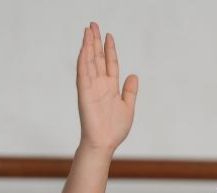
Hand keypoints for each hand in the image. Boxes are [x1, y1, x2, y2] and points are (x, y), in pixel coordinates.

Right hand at [76, 22, 138, 151]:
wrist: (104, 143)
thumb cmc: (114, 129)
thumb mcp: (128, 107)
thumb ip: (130, 91)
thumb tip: (134, 75)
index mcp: (110, 87)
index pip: (110, 63)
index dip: (109, 49)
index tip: (108, 35)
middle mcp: (100, 84)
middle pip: (97, 58)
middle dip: (95, 41)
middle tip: (93, 24)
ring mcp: (91, 87)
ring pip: (89, 62)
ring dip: (88, 46)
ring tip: (88, 30)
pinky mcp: (84, 93)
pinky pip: (83, 74)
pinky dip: (83, 61)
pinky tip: (83, 48)